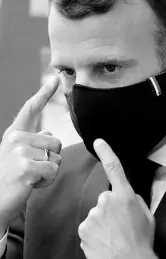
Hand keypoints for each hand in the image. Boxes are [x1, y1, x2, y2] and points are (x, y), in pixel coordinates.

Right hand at [0, 76, 61, 229]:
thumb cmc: (12, 175)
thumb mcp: (20, 154)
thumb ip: (34, 141)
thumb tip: (50, 133)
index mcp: (16, 133)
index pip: (31, 108)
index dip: (44, 93)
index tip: (55, 79)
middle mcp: (16, 138)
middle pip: (56, 141)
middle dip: (52, 157)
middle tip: (33, 167)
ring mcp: (20, 151)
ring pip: (57, 157)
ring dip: (49, 170)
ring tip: (31, 176)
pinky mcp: (25, 167)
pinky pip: (53, 170)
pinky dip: (47, 180)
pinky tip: (32, 184)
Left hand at [78, 139, 156, 258]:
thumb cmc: (141, 241)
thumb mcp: (146, 216)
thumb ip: (136, 200)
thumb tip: (127, 195)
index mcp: (124, 196)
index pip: (114, 168)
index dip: (106, 152)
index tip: (98, 141)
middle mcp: (106, 201)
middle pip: (105, 198)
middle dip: (109, 208)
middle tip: (118, 224)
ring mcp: (93, 214)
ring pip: (96, 213)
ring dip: (102, 221)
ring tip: (112, 235)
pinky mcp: (84, 227)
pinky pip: (89, 225)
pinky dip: (95, 231)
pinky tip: (103, 240)